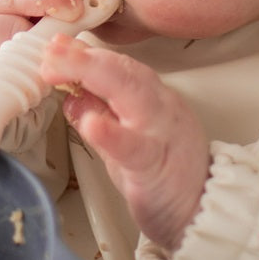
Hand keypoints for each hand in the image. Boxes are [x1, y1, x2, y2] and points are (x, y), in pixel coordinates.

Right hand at [0, 0, 82, 99]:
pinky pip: (2, 64)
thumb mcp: (26, 13)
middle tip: (73, 10)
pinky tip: (39, 70)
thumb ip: (50, 3)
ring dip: (36, 39)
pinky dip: (25, 67)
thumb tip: (92, 3)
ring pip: (6, 31)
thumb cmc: (9, 37)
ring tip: (56, 47)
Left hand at [40, 35, 208, 251]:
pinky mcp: (157, 168)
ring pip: (133, 94)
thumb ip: (102, 115)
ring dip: (92, 75)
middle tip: (51, 51)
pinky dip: (113, 135)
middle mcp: (161, 109)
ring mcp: (162, 135)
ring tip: (59, 68)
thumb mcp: (128, 142)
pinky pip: (136, 148)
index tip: (57, 45)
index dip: (85, 54)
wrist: (207, 213)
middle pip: (124, 72)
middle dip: (83, 58)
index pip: (118, 67)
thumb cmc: (169, 179)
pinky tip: (93, 125)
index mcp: (154, 100)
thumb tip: (70, 93)